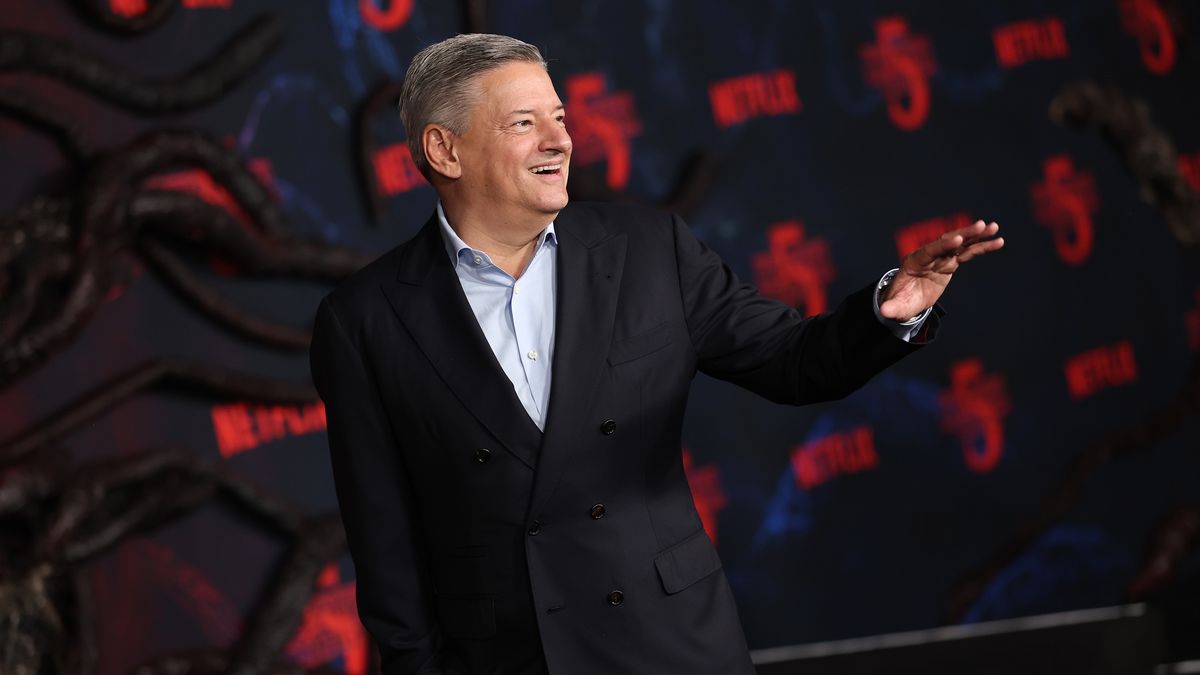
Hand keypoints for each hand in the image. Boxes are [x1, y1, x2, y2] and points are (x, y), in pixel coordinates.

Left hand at [879, 220, 1003, 320]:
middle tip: (981, 225)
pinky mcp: (950, 263)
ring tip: (994, 228)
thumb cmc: (899, 302)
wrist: (905, 299)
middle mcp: (928, 256)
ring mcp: (940, 258)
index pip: (929, 251)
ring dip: (977, 236)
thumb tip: (883, 311)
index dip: (943, 245)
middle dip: (963, 233)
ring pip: (960, 244)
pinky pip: (967, 253)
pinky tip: (998, 242)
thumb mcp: (895, 307)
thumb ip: (891, 307)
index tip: (957, 239)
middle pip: (946, 242)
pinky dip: (981, 247)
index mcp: (914, 262)